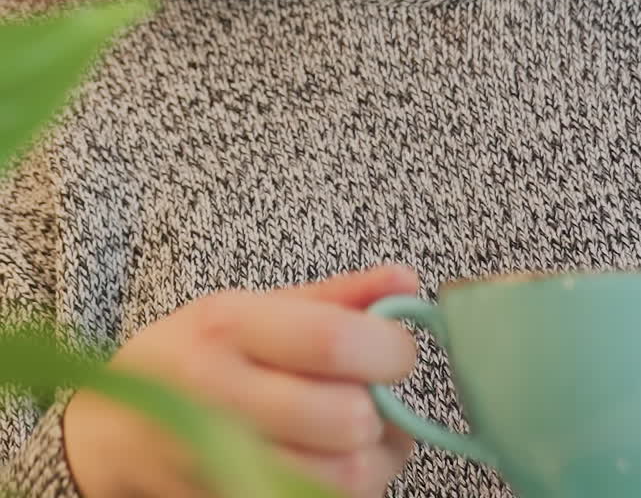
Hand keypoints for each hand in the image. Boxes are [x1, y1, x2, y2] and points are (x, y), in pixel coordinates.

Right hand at [62, 263, 417, 497]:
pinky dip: (344, 488)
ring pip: (347, 479)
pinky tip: (329, 461)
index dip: (390, 349)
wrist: (113, 431)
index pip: (335, 342)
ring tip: (358, 429)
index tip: (396, 348)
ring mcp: (223, 463)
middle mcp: (221, 396)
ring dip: (374, 456)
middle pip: (348, 419)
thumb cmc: (194, 355)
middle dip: (382, 408)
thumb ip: (336, 297)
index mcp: (229, 326)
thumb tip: (409, 282)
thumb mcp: (252, 307)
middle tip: (373, 394)